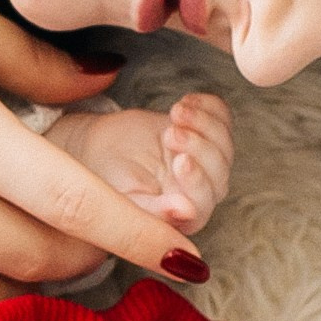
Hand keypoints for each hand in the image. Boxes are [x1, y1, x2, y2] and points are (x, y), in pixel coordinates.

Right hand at [41, 92, 233, 240]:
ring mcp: (205, 161)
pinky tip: (185, 102)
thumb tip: (185, 214)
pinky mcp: (204, 132)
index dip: (196, 182)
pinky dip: (210, 106)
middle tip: (171, 133)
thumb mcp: (122, 199)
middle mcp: (200, 192)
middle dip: (199, 148)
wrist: (97, 150)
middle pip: (219, 172)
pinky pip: (223, 117)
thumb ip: (152, 213)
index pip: (203, 204)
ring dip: (204, 123)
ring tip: (175, 112)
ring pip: (224, 143)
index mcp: (183, 218)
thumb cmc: (105, 181)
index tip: (180, 161)